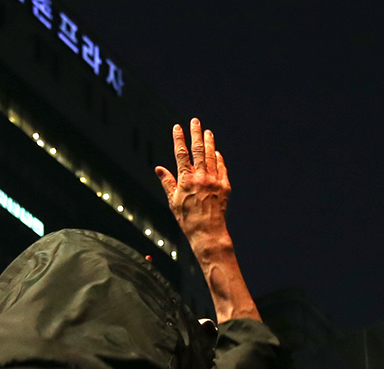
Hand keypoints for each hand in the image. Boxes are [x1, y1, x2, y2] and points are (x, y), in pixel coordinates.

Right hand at [157, 118, 231, 249]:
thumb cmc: (188, 220)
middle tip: (195, 121)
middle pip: (198, 150)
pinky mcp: (224, 186)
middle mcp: (201, 177)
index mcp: (186, 180)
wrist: (208, 232)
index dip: (179, 139)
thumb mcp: (173, 202)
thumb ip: (168, 182)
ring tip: (207, 131)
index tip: (177, 127)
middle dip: (196, 133)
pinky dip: (218, 159)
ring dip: (209, 142)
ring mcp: (214, 181)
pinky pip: (221, 168)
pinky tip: (216, 152)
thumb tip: (159, 169)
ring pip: (211, 156)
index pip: (181, 154)